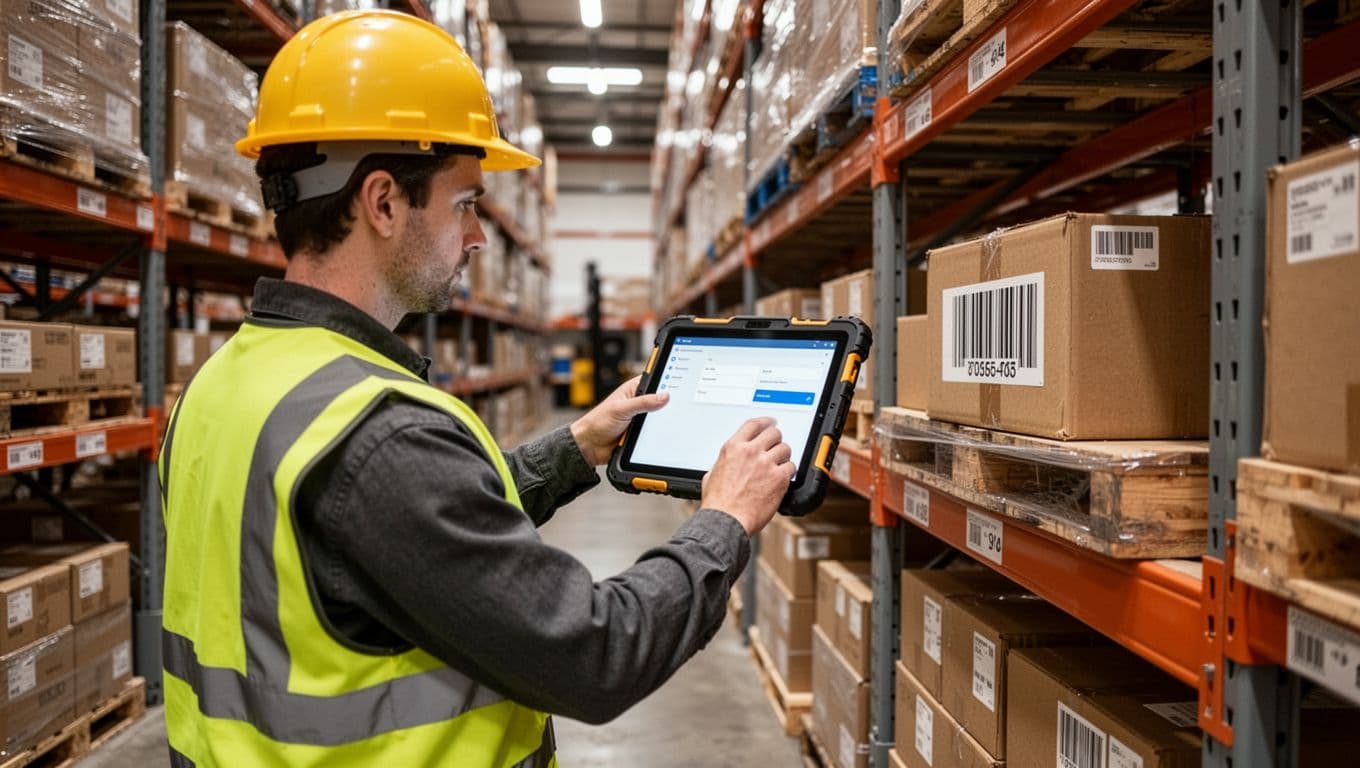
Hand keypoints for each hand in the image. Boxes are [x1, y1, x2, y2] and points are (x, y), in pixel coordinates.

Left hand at [570, 376, 669, 465]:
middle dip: (668, 404)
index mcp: (632, 390)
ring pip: (660, 418)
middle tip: (678, 405)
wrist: (589, 446)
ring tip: (668, 422)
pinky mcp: (642, 433)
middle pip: (660, 401)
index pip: (654, 381)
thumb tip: (664, 396)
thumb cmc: (597, 422)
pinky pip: (656, 432)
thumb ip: (643, 402)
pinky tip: (662, 434)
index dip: (666, 381)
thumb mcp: (621, 409)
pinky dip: (659, 434)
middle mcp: (638, 403)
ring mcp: (641, 419)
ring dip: (662, 421)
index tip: (680, 385)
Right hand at [702, 418, 795, 535]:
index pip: (754, 424)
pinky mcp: (778, 478)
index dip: (766, 422)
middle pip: (773, 433)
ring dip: (783, 456)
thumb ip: (725, 461)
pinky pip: (791, 467)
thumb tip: (731, 460)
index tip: (771, 423)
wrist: (726, 520)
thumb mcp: (712, 473)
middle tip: (776, 446)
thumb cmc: (718, 503)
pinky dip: (788, 472)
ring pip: (785, 449)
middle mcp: (750, 452)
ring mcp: (766, 464)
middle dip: (776, 439)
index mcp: (733, 448)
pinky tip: (782, 478)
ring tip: (778, 465)